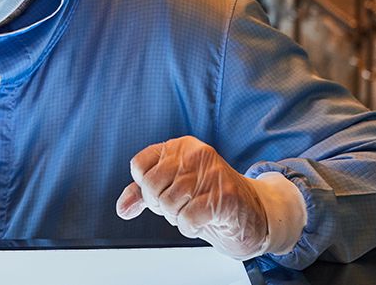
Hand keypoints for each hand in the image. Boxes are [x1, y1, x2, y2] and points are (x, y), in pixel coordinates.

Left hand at [115, 136, 268, 258]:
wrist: (253, 213)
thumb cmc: (208, 198)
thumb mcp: (172, 188)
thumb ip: (143, 194)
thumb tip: (123, 208)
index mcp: (181, 146)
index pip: (139, 165)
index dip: (144, 187)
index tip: (163, 192)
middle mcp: (196, 154)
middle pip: (151, 185)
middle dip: (161, 205)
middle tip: (181, 206)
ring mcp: (212, 174)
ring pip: (169, 203)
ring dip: (177, 218)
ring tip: (194, 212)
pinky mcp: (225, 197)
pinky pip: (187, 218)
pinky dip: (190, 228)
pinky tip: (203, 222)